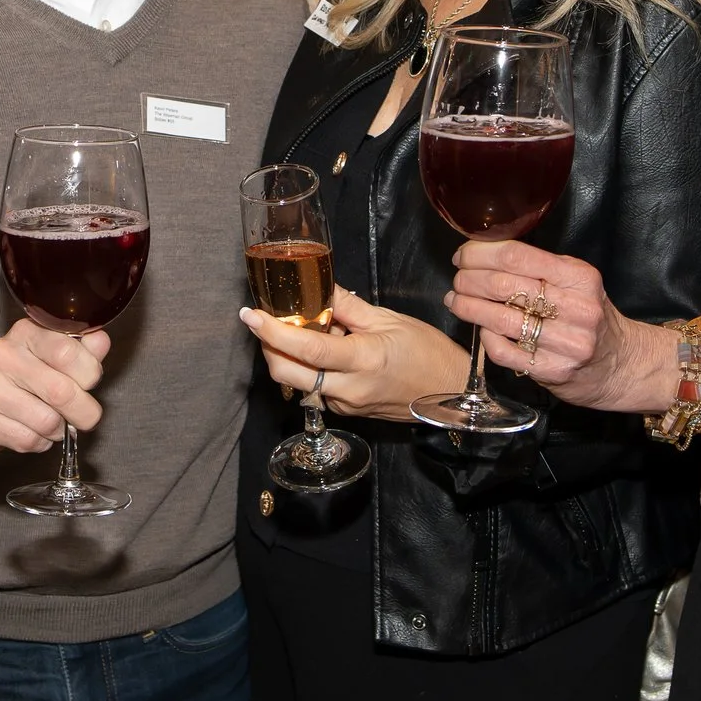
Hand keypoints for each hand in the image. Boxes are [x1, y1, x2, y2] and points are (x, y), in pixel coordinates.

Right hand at [0, 320, 113, 453]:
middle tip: (86, 415)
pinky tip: (32, 429)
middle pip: (61, 392)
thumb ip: (81, 348)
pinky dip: (40, 442)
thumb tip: (101, 342)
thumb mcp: (52, 352)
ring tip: (53, 420)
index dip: (89, 374)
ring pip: (47, 422)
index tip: (88, 382)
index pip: (68, 352)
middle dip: (84, 411)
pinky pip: (28, 441)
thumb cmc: (24, 372)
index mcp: (25, 332)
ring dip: (59, 429)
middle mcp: (2, 355)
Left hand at [239, 286, 469, 420]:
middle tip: (264, 322)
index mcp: (362, 360)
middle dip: (267, 347)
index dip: (272, 331)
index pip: (306, 348)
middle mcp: (349, 389)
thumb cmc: (428, 352)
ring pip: (297, 385)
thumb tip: (318, 288)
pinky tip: (320, 353)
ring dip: (286, 359)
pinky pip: (314, 392)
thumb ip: (347, 306)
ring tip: (298, 333)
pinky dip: (307, 371)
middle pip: (287, 374)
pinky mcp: (347, 413)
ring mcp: (346, 405)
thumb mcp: (389, 319)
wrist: (451, 392)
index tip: (250, 315)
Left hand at [447, 240, 676, 414]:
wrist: (622, 365)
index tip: (463, 255)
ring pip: (499, 318)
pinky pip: (504, 351)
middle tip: (457, 279)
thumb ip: (541, 266)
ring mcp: (565, 342)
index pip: (517, 256)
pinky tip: (481, 329)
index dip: (480, 253)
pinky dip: (485, 337)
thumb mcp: (578, 282)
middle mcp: (576, 308)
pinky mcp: (553, 371)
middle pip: (504, 285)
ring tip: (456, 301)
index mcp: (579, 278)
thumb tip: (487, 253)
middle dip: (468, 279)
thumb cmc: (591, 317)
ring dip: (468, 307)